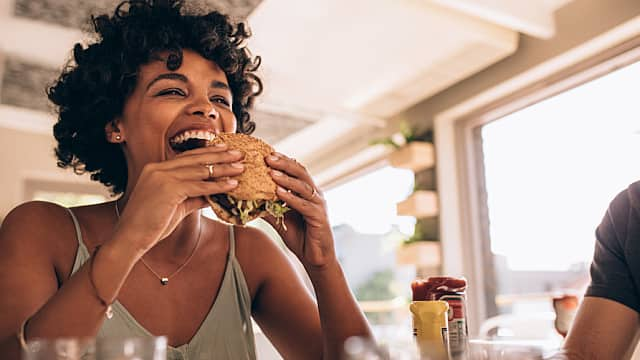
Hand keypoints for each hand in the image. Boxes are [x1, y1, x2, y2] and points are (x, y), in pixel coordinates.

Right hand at [114, 145, 243, 253]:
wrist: (130, 238)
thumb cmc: (151, 225)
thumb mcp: (176, 206)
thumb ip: (193, 197)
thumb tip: (212, 195)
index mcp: (156, 169)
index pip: (187, 157)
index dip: (208, 153)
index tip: (225, 150)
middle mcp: (158, 168)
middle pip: (195, 159)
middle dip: (220, 155)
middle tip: (239, 153)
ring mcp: (162, 177)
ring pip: (200, 170)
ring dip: (223, 169)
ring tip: (241, 168)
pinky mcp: (168, 188)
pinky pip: (199, 186)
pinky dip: (217, 185)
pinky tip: (231, 185)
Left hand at [264, 152, 335, 268]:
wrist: (315, 258)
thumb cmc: (299, 237)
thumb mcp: (280, 219)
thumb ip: (268, 207)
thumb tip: (249, 199)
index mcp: (307, 191)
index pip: (295, 170)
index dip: (282, 161)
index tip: (266, 153)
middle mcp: (315, 194)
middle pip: (301, 173)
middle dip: (284, 164)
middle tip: (268, 156)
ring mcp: (318, 205)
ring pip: (302, 186)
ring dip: (286, 178)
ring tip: (271, 172)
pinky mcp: (319, 217)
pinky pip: (304, 204)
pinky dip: (291, 197)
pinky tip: (278, 192)